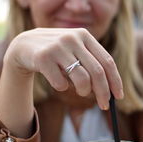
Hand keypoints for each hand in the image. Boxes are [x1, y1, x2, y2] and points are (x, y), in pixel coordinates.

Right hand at [5, 27, 122, 109]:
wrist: (24, 45)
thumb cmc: (56, 51)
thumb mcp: (74, 49)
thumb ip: (91, 62)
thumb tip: (110, 89)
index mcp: (84, 35)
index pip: (107, 61)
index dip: (115, 80)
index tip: (118, 96)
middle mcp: (72, 38)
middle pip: (97, 72)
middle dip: (103, 93)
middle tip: (104, 105)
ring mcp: (57, 47)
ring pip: (82, 79)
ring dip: (84, 91)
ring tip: (80, 91)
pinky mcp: (43, 58)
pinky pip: (61, 84)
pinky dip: (62, 87)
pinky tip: (56, 80)